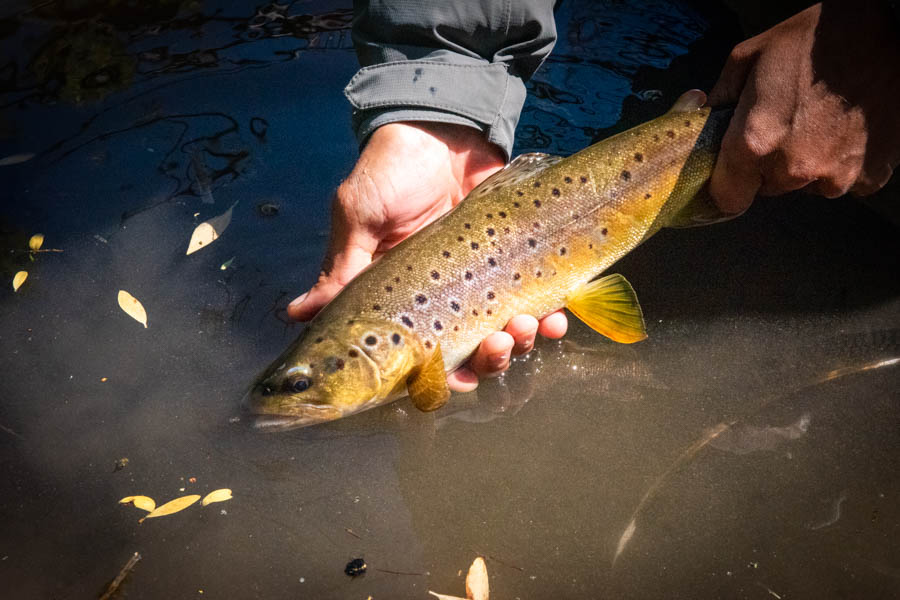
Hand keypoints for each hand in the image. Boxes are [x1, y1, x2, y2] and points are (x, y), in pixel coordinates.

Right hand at [287, 122, 567, 391]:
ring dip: (520, 343)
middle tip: (497, 345)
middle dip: (486, 362)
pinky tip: (556, 317)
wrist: (444, 126)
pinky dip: (550, 317)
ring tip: (527, 327)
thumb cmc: (392, 171)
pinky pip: (537, 302)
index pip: (415, 352)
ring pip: (505, 335)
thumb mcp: (360, 216)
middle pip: (468, 353)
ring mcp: (482, 282)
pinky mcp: (516, 263)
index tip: (449, 380)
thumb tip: (299, 313)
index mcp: (399, 296)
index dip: (433, 376)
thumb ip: (344, 266)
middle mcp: (441, 298)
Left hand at [707, 1, 899, 213]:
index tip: (734, 172)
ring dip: (807, 165)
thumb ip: (720, 98)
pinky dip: (842, 163)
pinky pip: (844, 181)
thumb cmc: (810, 38)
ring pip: (806, 187)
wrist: (875, 31)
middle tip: (784, 127)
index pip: (727, 198)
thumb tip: (704, 119)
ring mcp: (835, 175)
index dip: (728, 184)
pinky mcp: (869, 174)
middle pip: (768, 189)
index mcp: (754, 141)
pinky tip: (845, 129)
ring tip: (818, 124)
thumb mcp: (747, 57)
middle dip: (768, 167)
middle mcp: (793, 167)